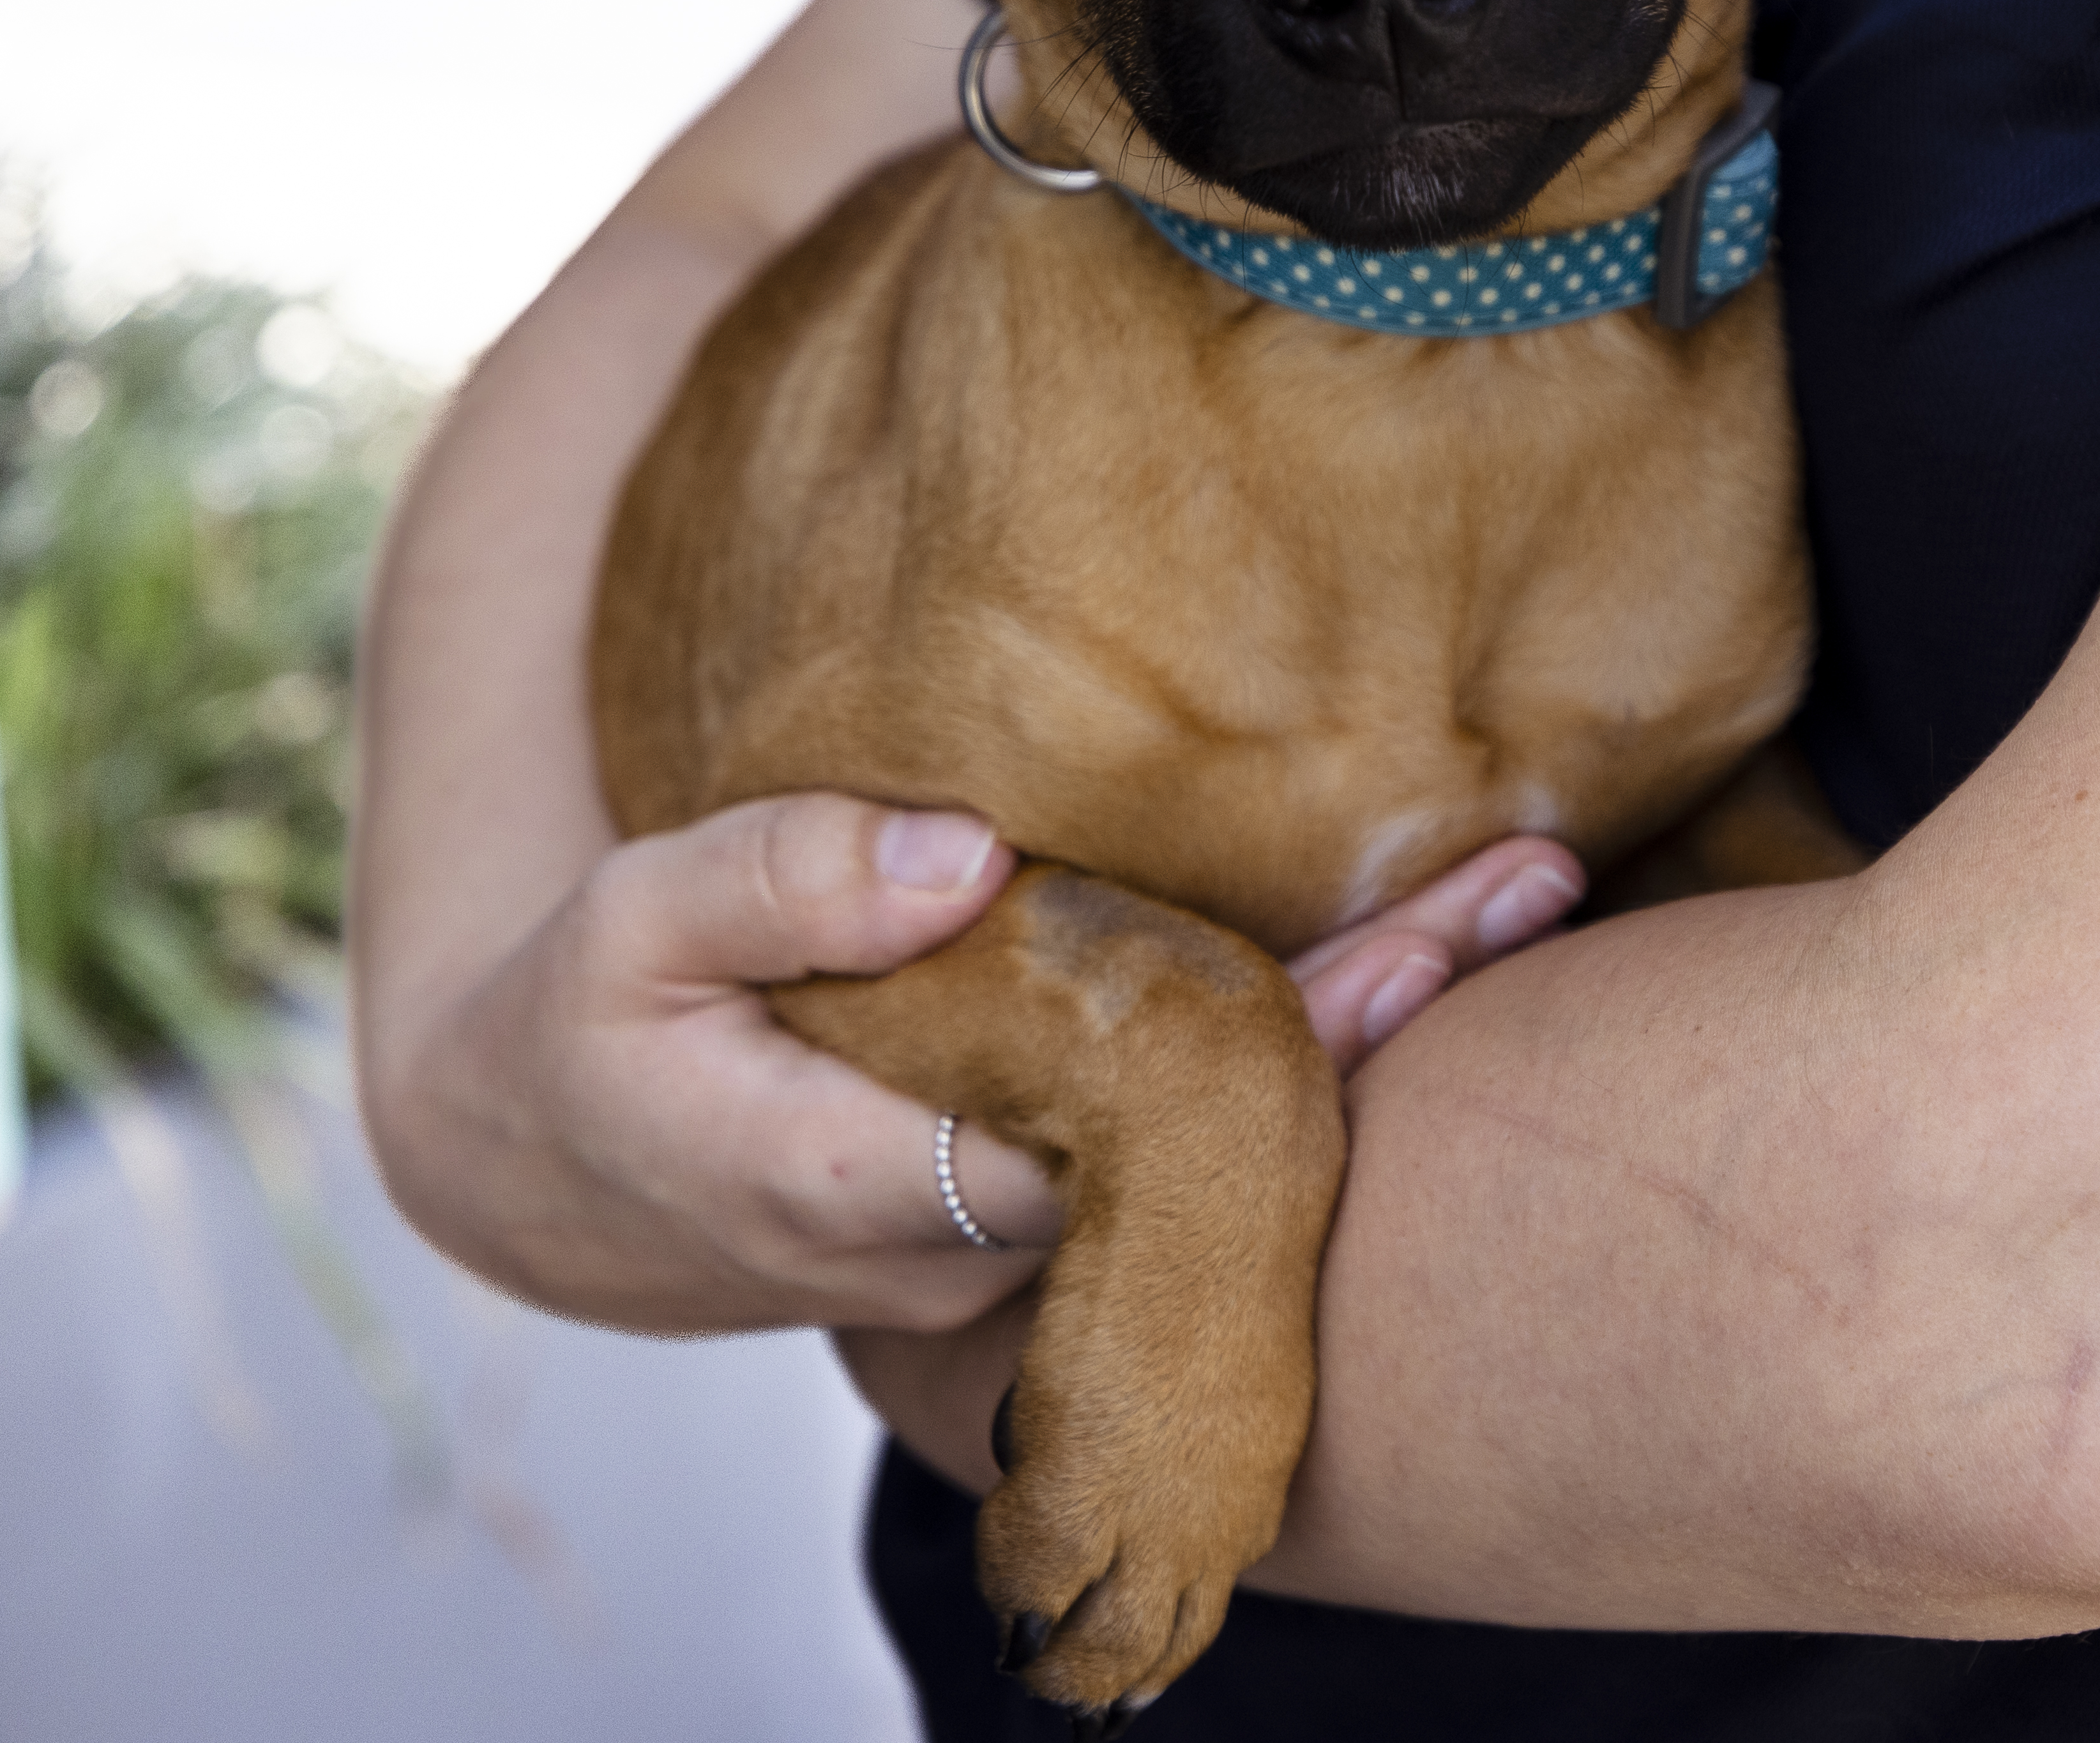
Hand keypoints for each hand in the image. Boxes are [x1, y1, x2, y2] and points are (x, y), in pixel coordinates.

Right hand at [368, 787, 1583, 1342]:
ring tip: (1535, 883)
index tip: (1400, 944)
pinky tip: (1433, 940)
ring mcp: (1025, 1245)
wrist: (564, 1164)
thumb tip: (963, 849)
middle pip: (1219, 1151)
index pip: (1112, 1140)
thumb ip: (779, 881)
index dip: (1266, 1047)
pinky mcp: (1049, 1202)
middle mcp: (977, 1251)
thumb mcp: (630, 927)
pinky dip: (1311, 1039)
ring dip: (1377, 1024)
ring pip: (1231, 1150)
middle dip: (1383, 1017)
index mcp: (867, 1186)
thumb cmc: (595, 1021)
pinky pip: (1199, 1134)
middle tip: (1534, 880)